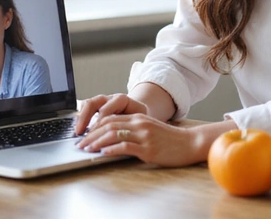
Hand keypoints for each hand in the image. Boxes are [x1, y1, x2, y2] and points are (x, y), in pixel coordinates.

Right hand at [74, 93, 147, 135]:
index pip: (106, 109)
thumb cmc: (140, 119)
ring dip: (81, 118)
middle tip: (81, 133)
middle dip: (85, 118)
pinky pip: (85, 107)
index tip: (95, 135)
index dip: (99, 122)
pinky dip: (81, 118)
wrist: (141, 113)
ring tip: (78, 132)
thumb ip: (129, 128)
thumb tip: (119, 143)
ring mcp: (103, 101)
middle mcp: (110, 98)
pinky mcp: (98, 106)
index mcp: (122, 100)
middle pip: (94, 102)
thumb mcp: (138, 122)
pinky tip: (79, 130)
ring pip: (88, 104)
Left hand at [75, 113, 201, 166]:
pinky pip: (125, 147)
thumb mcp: (150, 129)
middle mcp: (139, 123)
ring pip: (114, 134)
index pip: (110, 119)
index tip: (84, 136)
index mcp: (138, 118)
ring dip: (97, 143)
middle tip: (80, 144)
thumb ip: (134, 130)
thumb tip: (113, 139)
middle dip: (91, 136)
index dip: (94, 127)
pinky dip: (112, 150)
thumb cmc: (170, 139)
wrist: (190, 143)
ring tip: (87, 149)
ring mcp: (144, 135)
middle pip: (108, 126)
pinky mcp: (148, 148)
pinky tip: (103, 154)